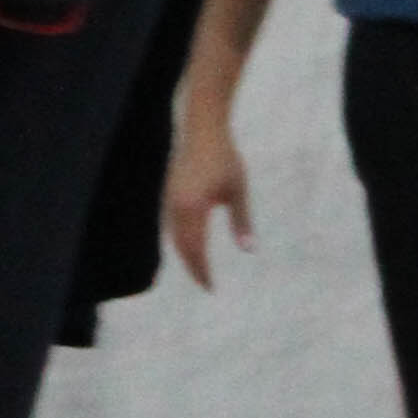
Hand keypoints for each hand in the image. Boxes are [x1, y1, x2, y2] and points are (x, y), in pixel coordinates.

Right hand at [164, 124, 254, 286]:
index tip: (211, 287)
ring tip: (199, 270)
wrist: (203, 130)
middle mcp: (176, 207)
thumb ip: (242, 222)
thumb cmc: (225, 159)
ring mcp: (169, 200)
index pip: (196, 249)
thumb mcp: (238, 191)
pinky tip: (190, 246)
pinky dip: (180, 241)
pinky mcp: (168, 195)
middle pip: (182, 247)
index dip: (202, 271)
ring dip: (185, 256)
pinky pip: (171, 226)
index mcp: (193, 208)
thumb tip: (249, 250)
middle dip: (193, 268)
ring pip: (174, 237)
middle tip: (206, 285)